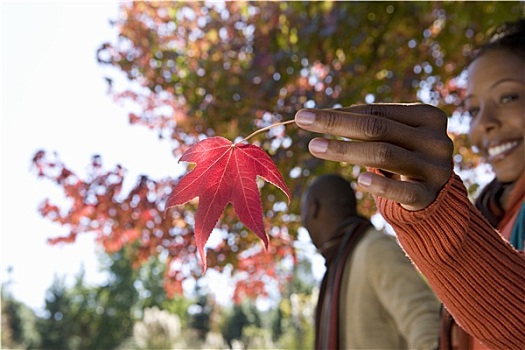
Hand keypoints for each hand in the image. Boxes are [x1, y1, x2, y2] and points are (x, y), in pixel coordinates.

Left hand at [295, 103, 453, 210]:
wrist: (433, 195)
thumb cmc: (403, 156)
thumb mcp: (391, 137)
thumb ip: (366, 125)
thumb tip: (316, 115)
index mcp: (428, 116)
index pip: (376, 112)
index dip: (340, 113)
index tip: (305, 114)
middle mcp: (437, 139)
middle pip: (377, 129)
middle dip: (336, 124)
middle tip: (302, 121)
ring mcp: (436, 168)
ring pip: (384, 155)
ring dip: (345, 150)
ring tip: (314, 147)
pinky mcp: (430, 195)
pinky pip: (403, 191)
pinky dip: (380, 185)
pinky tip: (359, 181)